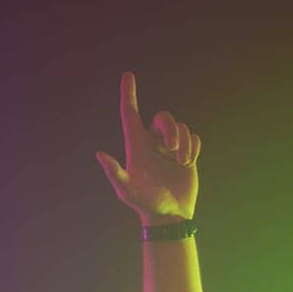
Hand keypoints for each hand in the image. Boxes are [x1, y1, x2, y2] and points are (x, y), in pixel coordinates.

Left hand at [95, 70, 200, 224]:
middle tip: (173, 149)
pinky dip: (193, 146)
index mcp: (136, 145)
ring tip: (182, 162)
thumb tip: (99, 154)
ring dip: (184, 142)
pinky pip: (193, 137)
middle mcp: (152, 143)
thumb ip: (114, 172)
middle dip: (170, 128)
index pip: (130, 113)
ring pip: (180, 127)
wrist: (170, 216)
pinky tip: (188, 162)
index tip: (128, 75)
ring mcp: (170, 148)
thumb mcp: (126, 191)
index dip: (128, 94)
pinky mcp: (186, 155)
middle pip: (163, 116)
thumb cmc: (145, 205)